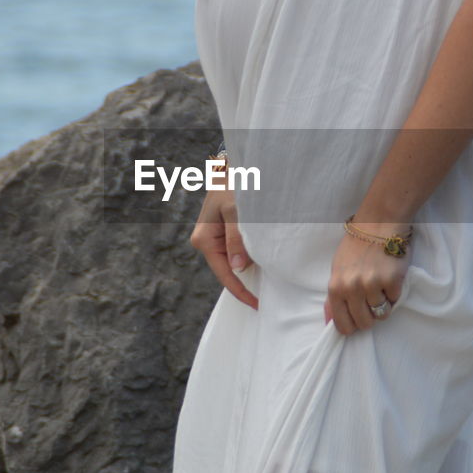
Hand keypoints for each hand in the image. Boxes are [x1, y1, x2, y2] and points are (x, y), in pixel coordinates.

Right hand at [189, 183, 257, 309]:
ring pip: (232, 263)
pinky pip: (235, 253)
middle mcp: (205, 242)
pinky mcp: (222, 235)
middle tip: (267, 299)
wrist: (232, 167)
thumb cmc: (233, 184)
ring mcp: (213, 239)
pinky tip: (262, 266)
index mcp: (204, 239)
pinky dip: (248, 259)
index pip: (224, 274)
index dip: (241, 291)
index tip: (257, 305)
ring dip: (249, 271)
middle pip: (227, 271)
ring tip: (267, 285)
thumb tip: (238, 267)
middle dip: (246, 284)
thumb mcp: (237, 210)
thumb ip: (237, 238)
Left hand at [323, 219, 411, 335]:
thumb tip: (329, 322)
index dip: (352, 326)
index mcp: (336, 288)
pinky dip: (394, 293)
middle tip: (371, 299)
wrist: (378, 223)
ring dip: (383, 303)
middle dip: (370, 316)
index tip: (357, 318)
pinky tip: (389, 276)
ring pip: (382, 314)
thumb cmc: (355, 247)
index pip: (343, 325)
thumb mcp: (337, 271)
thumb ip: (333, 297)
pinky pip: (395, 300)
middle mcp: (352, 288)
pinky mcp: (392, 281)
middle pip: (364, 323)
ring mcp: (373, 285)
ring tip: (381, 285)